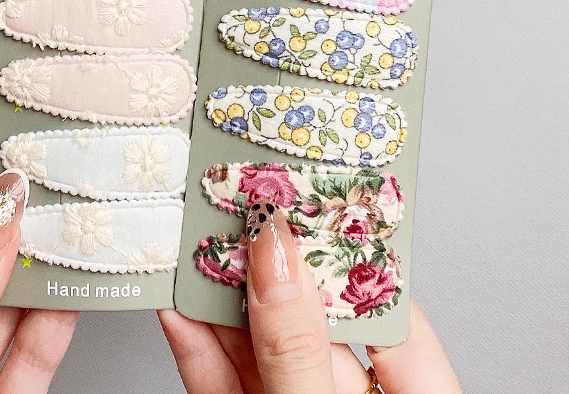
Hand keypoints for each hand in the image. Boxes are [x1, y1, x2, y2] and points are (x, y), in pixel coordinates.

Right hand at [159, 209, 460, 393]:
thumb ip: (297, 346)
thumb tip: (276, 253)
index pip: (390, 314)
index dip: (349, 250)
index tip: (310, 194)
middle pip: (312, 322)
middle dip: (269, 264)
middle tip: (241, 202)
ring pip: (258, 347)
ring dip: (219, 298)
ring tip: (196, 238)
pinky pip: (219, 384)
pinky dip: (194, 347)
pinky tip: (178, 308)